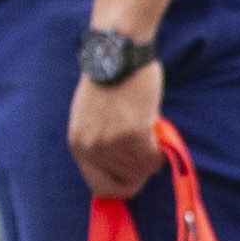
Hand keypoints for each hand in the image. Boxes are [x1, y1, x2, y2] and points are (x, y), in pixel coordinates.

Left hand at [64, 55, 165, 201]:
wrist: (117, 53)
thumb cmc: (109, 80)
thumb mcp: (92, 117)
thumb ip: (101, 142)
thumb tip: (121, 169)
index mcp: (78, 145)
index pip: (101, 187)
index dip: (122, 186)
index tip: (135, 178)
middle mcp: (92, 148)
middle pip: (127, 180)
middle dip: (141, 166)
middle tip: (148, 145)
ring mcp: (112, 143)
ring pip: (143, 169)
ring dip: (152, 154)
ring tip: (150, 129)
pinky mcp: (134, 134)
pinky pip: (155, 157)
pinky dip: (161, 147)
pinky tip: (156, 126)